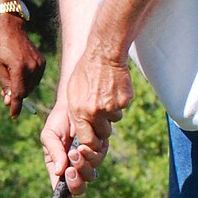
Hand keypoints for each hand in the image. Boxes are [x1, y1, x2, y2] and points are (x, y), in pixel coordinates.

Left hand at [0, 15, 44, 117]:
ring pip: (31, 86)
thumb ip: (5, 84)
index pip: (18, 93)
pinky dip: (28, 81)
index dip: (16, 106)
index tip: (13, 115)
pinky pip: (35, 79)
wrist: (12, 30)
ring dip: (22, 88)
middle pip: (25, 91)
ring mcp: (39, 65)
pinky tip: (19, 74)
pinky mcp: (42, 63)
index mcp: (19, 68)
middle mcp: (32, 67)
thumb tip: (9, 100)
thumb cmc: (1, 48)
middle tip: (5, 95)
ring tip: (11, 81)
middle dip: (16, 96)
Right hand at [39, 104, 95, 197]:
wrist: (74, 104)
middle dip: (75, 182)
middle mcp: (74, 168)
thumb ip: (53, 152)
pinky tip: (84, 145)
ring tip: (76, 150)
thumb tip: (61, 170)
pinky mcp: (100, 150)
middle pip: (79, 187)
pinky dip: (92, 154)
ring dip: (83, 165)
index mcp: (58, 169)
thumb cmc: (58, 121)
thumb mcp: (49, 135)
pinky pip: (99, 159)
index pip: (61, 190)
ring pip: (91, 174)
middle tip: (70, 170)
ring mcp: (89, 161)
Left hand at [59, 47, 131, 182]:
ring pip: (114, 121)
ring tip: (105, 95)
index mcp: (79, 111)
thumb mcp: (73, 94)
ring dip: (111, 113)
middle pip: (103, 134)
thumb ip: (77, 113)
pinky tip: (114, 89)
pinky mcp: (124, 101)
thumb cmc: (84, 73)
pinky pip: (122, 108)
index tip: (93, 141)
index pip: (87, 141)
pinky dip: (119, 102)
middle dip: (103, 128)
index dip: (91, 143)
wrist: (104, 54)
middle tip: (101, 115)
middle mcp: (94, 112)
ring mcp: (111, 107)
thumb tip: (80, 132)